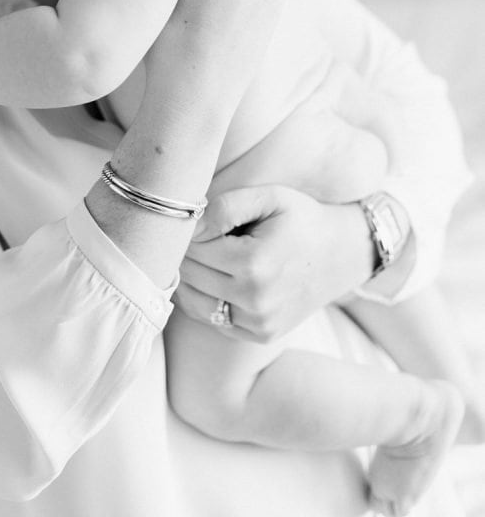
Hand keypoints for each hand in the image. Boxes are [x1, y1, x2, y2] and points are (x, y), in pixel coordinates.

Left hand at [175, 184, 374, 341]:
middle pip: (190, 274)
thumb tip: (192, 228)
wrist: (342, 254)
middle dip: (191, 252)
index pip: (193, 247)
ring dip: (192, 276)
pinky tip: (220, 278)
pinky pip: (210, 319)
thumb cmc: (302, 220)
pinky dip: (204, 298)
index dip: (195, 230)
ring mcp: (258, 323)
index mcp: (254, 264)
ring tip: (212, 256)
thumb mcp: (269, 198)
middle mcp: (254, 300)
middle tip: (211, 236)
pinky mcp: (260, 335)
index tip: (211, 220)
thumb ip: (225, 207)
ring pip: (193, 299)